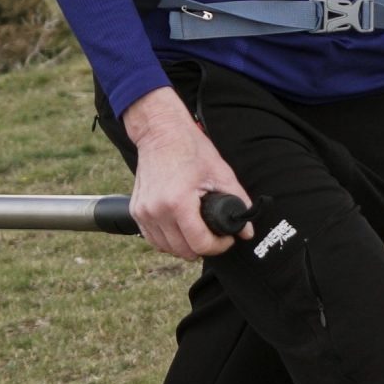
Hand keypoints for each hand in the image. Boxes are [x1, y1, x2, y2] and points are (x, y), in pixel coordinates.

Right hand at [121, 88, 252, 260]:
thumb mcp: (221, 172)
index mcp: (178, 202)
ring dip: (185, 246)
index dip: (219, 246)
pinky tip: (180, 230)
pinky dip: (168, 241)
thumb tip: (247, 231)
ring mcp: (143, 212)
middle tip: (215, 235)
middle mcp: (157, 211)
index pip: (200, 244)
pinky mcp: (136, 211)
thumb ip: (238, 201)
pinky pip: (153, 239)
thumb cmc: (190, 148)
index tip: (226, 238)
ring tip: (198, 232)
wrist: (160, 132)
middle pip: (184, 251)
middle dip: (204, 247)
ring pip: (167, 248)